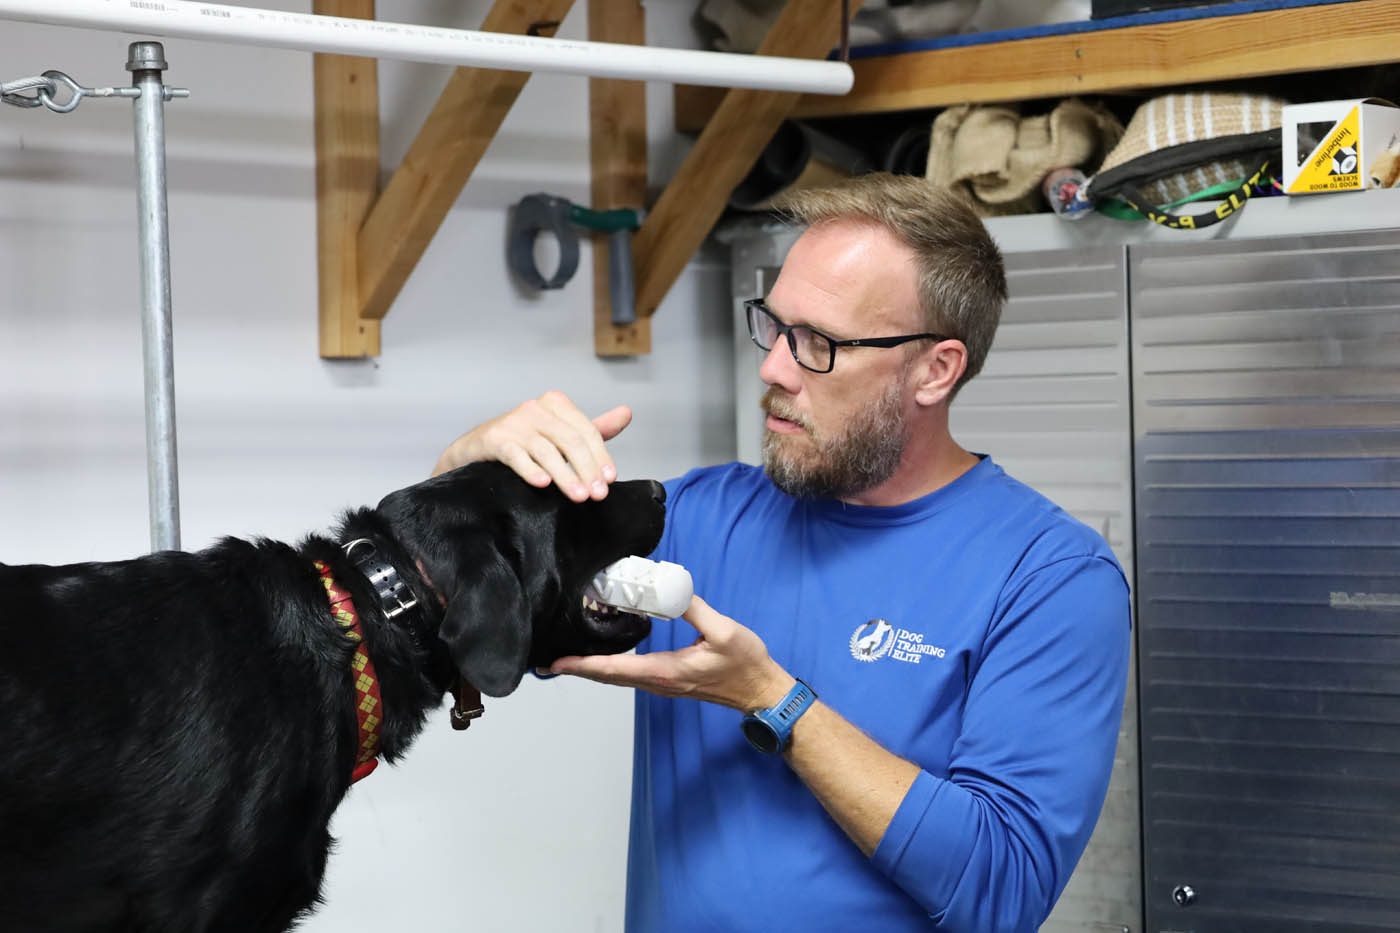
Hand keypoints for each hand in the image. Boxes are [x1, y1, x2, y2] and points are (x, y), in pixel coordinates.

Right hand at [432, 390, 631, 501]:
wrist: (474, 451)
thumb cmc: (523, 442)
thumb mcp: (561, 434)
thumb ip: (593, 429)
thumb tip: (627, 414)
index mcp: (555, 403)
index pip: (586, 430)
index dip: (600, 456)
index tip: (609, 480)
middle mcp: (535, 408)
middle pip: (570, 441)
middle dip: (587, 469)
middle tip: (596, 495)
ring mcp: (513, 423)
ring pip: (546, 450)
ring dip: (565, 476)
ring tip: (578, 497)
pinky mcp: (493, 439)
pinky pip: (516, 455)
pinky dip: (530, 470)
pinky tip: (543, 484)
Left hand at [549, 596, 795, 711]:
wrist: (761, 691)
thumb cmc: (745, 665)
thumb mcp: (722, 630)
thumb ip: (693, 607)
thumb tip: (669, 586)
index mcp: (665, 670)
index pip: (613, 669)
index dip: (581, 665)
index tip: (556, 663)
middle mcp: (657, 681)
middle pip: (607, 677)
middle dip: (576, 668)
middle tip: (546, 662)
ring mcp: (662, 684)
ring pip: (616, 678)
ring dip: (590, 669)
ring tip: (565, 659)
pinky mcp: (668, 681)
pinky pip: (629, 676)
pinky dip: (609, 668)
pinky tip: (603, 658)